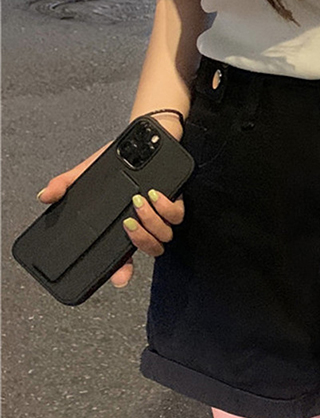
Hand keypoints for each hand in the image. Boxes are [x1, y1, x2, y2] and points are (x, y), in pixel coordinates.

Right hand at [36, 119, 186, 288]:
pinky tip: (154, 195)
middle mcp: (145, 223)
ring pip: (165, 234)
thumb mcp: (87, 173)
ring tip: (138, 203)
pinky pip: (177, 214)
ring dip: (151, 222)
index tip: (119, 279)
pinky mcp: (177, 198)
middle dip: (140, 241)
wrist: (143, 139)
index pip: (124, 257)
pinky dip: (166, 207)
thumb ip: (66, 185)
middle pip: (151, 249)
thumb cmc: (117, 161)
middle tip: (127, 223)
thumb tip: (45, 196)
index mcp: (124, 226)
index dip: (122, 271)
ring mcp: (162, 213)